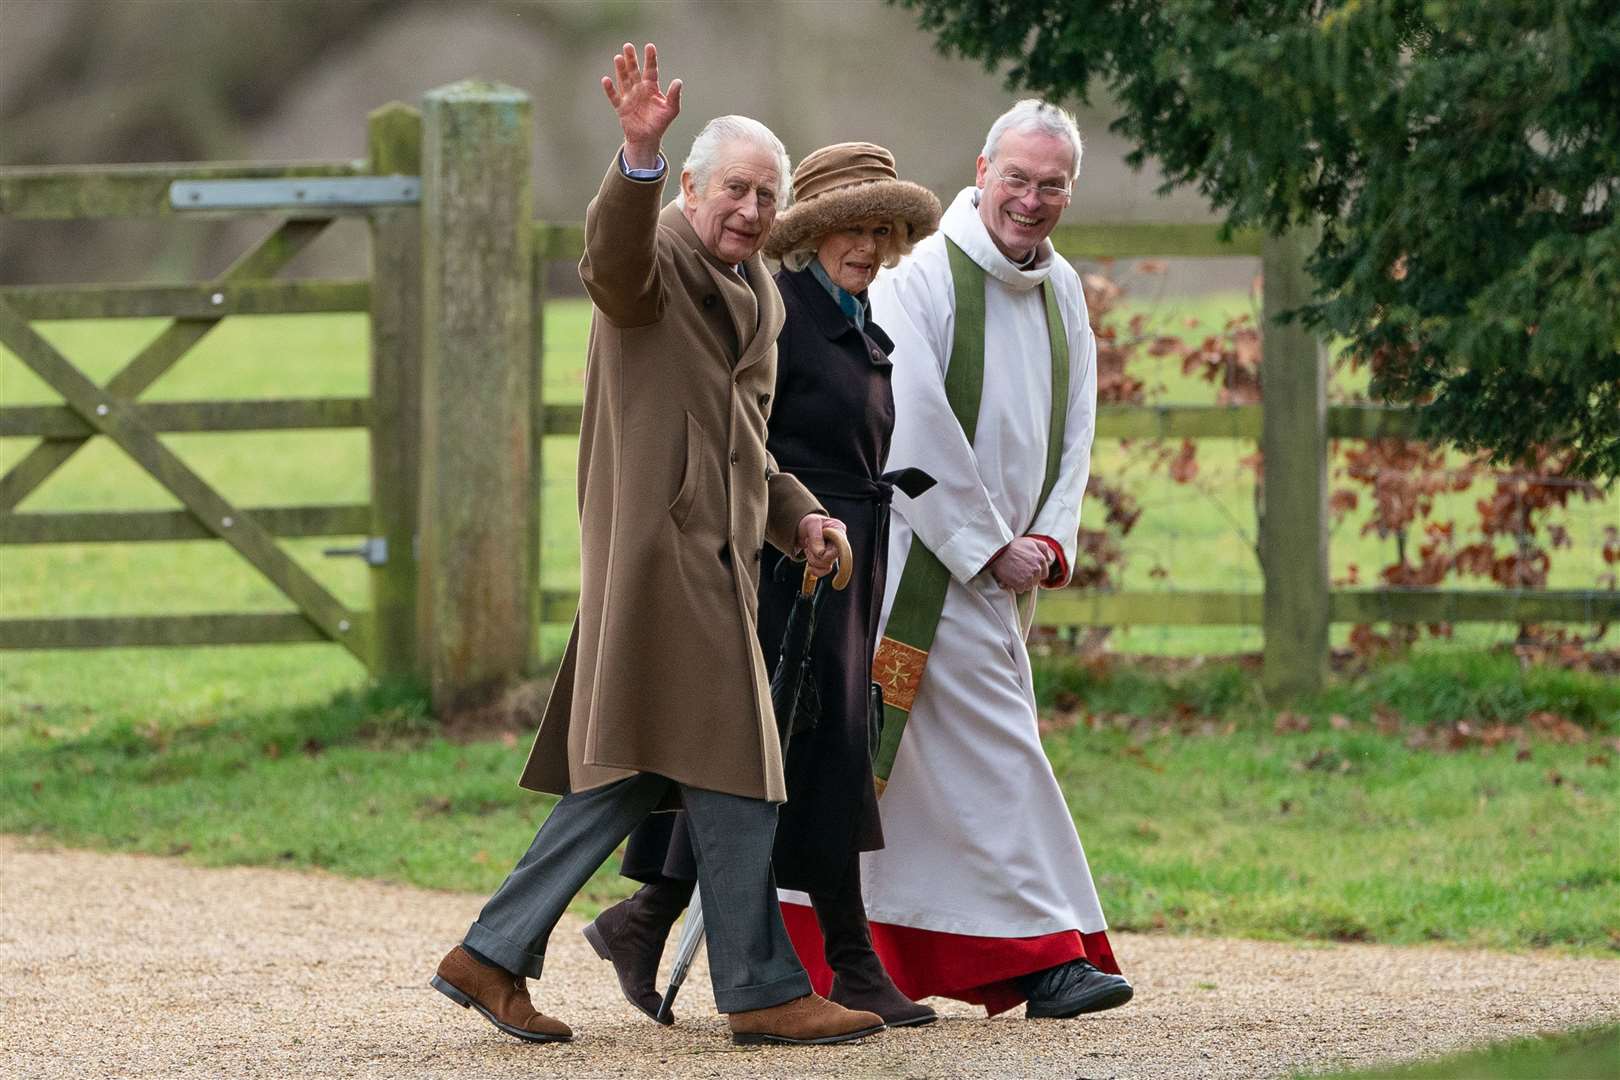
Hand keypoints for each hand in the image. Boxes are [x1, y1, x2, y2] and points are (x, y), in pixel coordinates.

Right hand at [600, 42, 681, 169]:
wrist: (648, 138)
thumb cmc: (660, 122)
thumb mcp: (671, 109)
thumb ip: (674, 96)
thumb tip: (678, 81)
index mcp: (651, 87)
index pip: (651, 70)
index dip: (650, 59)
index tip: (649, 46)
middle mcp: (639, 89)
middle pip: (634, 71)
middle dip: (631, 59)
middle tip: (628, 46)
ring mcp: (629, 97)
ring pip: (624, 80)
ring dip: (621, 70)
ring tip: (618, 57)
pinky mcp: (621, 107)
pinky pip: (614, 97)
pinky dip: (610, 89)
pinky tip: (606, 80)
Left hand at [797, 514, 847, 577]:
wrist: (803, 528)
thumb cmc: (810, 523)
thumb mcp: (811, 524)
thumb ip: (816, 537)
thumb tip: (820, 554)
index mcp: (839, 530)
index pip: (840, 547)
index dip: (828, 551)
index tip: (816, 548)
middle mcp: (839, 544)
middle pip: (831, 559)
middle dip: (815, 555)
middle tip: (807, 543)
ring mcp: (834, 553)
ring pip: (826, 566)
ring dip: (813, 560)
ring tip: (808, 549)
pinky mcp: (828, 561)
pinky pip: (824, 572)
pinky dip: (814, 570)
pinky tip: (809, 564)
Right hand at [990, 537, 1052, 592]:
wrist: (997, 552)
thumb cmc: (1013, 546)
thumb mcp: (1031, 541)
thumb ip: (1043, 548)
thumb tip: (1050, 558)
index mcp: (1041, 560)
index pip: (1044, 574)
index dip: (1036, 574)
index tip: (1028, 570)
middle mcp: (1037, 569)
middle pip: (1036, 581)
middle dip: (1029, 578)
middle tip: (1019, 571)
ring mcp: (1029, 577)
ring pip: (1029, 586)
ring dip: (1022, 583)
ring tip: (1014, 574)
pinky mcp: (1020, 584)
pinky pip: (1020, 590)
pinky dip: (1015, 586)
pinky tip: (1010, 578)